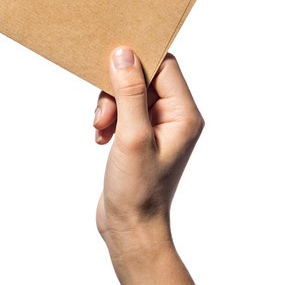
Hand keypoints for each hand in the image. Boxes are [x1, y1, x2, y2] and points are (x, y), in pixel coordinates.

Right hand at [93, 47, 204, 255]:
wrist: (131, 230)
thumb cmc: (138, 191)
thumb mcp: (131, 137)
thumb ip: (130, 93)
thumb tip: (124, 54)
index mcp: (184, 114)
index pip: (164, 65)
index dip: (137, 61)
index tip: (110, 66)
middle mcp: (175, 117)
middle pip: (144, 77)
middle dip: (117, 90)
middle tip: (104, 113)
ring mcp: (158, 127)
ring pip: (130, 93)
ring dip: (110, 105)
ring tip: (102, 129)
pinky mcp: (141, 136)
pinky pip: (123, 109)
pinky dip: (109, 118)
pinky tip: (101, 137)